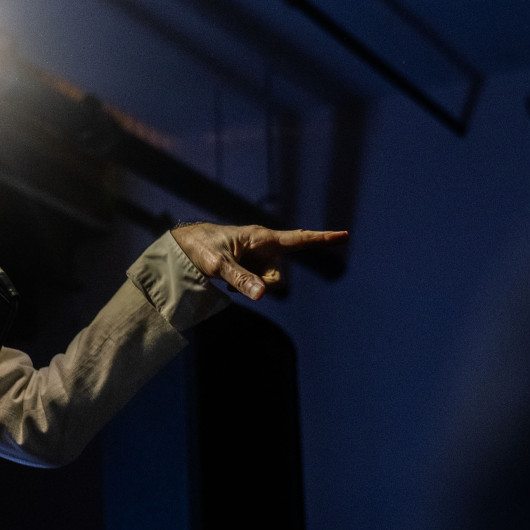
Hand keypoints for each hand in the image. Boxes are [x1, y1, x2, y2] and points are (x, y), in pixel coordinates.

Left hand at [171, 222, 347, 299]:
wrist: (183, 248)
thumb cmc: (202, 248)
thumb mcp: (220, 264)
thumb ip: (241, 279)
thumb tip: (262, 295)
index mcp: (262, 238)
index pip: (299, 239)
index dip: (323, 239)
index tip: (345, 235)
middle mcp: (263, 248)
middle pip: (278, 277)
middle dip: (264, 285)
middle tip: (237, 281)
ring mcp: (257, 259)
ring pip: (266, 284)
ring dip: (249, 287)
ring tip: (226, 277)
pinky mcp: (249, 268)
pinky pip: (255, 286)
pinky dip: (243, 287)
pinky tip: (225, 281)